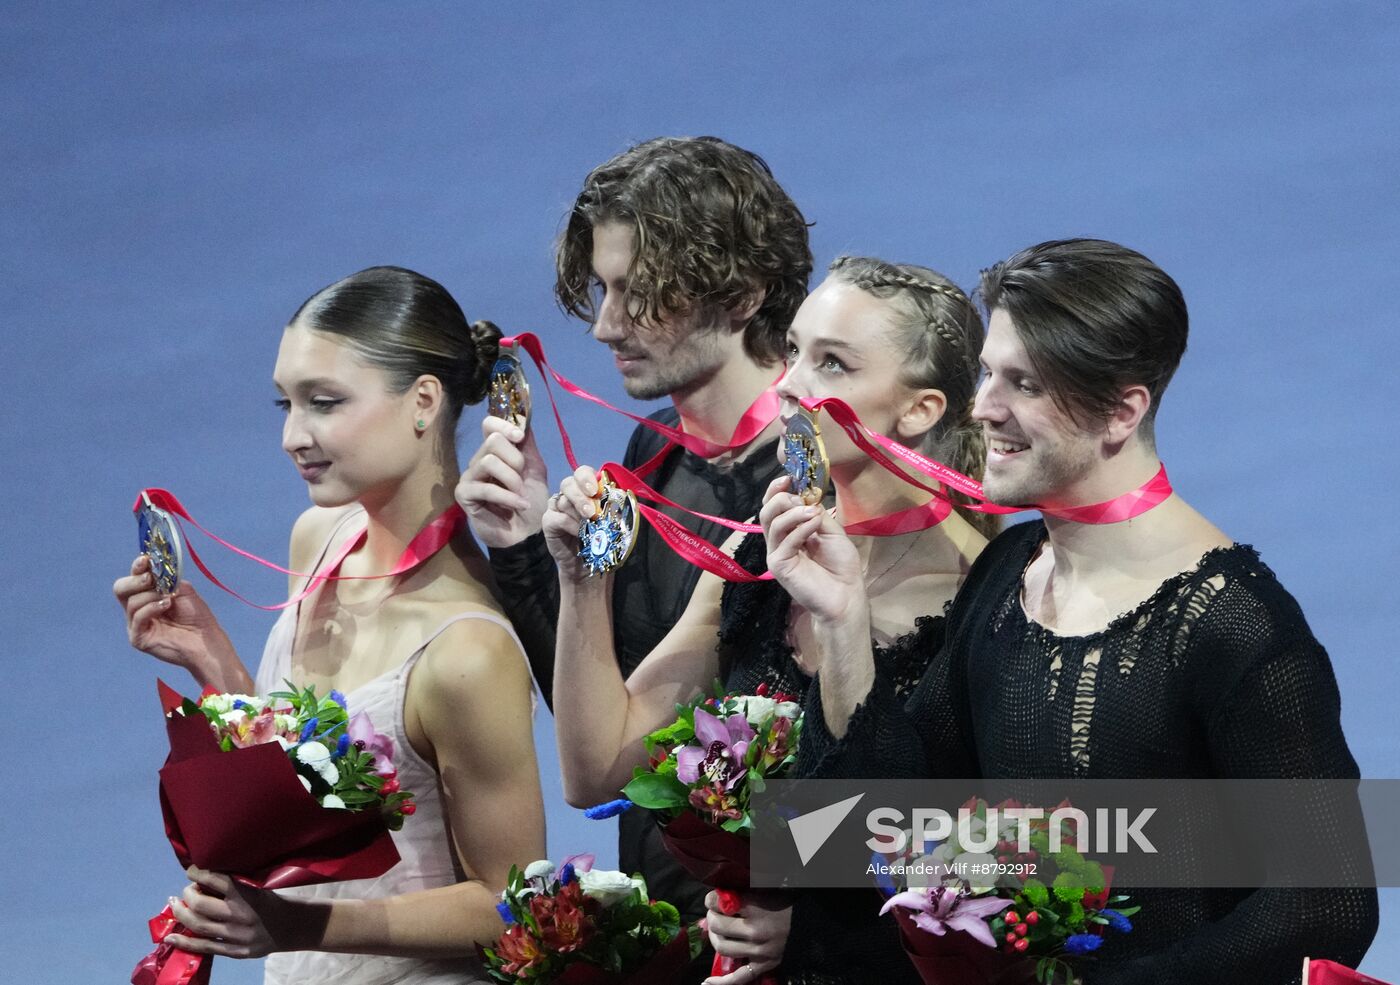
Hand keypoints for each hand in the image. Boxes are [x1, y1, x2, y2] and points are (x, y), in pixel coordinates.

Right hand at [114, 555, 238, 683]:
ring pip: (130, 602)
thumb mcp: (183, 591)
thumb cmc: (196, 617)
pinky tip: (166, 605)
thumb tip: (156, 566)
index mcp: (146, 595)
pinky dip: (151, 608)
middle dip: (135, 580)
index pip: (133, 578)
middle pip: (120, 589)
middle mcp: (138, 609)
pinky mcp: (138, 637)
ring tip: (168, 599)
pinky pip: (137, 617)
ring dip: (150, 596)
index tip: (146, 559)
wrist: (205, 640)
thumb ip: (168, 579)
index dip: (137, 567)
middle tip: (151, 579)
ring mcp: (136, 624)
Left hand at [165, 865, 312, 957]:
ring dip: (181, 914)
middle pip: (200, 905)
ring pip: (198, 926)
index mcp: (248, 894)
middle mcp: (240, 915)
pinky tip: (170, 938)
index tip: (191, 870)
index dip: (198, 873)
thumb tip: (205, 881)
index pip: (215, 879)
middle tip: (186, 890)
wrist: (296, 927)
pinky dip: (184, 942)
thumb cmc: (277, 901)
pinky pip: (204, 947)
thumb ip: (235, 886)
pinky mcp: (235, 951)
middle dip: (187, 895)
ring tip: (174, 906)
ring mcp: (236, 936)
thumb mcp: (260, 886)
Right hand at [456, 416, 549, 548]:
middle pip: (493, 441)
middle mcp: (478, 460)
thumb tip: (524, 419)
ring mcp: (469, 477)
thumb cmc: (531, 501)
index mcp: (495, 452)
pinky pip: (485, 487)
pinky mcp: (464, 495)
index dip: (504, 425)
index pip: (489, 425)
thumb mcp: (535, 470)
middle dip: (515, 460)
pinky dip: (507, 496)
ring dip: (512, 480)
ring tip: (520, 495)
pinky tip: (518, 505)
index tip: (520, 437)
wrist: (528, 533)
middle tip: (522, 478)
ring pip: (489, 461)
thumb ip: (528, 446)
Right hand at [541, 466, 603, 580]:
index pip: (582, 472)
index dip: (586, 478)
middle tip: (591, 512)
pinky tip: (578, 533)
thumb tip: (618, 495)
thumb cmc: (601, 539)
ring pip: (563, 500)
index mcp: (586, 490)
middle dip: (581, 496)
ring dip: (577, 513)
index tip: (595, 491)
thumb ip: (611, 506)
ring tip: (589, 525)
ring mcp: (557, 507)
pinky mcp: (548, 521)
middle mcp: (570, 495)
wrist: (587, 563)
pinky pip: (558, 517)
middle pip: (569, 483)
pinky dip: (570, 525)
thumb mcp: (611, 520)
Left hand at [702, 889, 790, 984]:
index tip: (712, 899)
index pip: (721, 904)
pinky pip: (738, 977)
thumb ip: (743, 894)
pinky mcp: (762, 966)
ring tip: (718, 933)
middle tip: (714, 914)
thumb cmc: (786, 906)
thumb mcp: (766, 892)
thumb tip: (720, 895)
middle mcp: (754, 931)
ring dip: (715, 939)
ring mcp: (757, 952)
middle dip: (711, 918)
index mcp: (755, 909)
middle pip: (718, 926)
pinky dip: (722, 982)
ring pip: (722, 948)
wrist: (810, 927)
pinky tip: (707, 983)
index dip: (711, 900)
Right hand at [759, 476, 864, 622]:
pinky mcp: (778, 565)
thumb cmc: (841, 565)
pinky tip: (814, 525)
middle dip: (782, 498)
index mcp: (791, 530)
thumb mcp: (832, 531)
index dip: (777, 490)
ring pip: (771, 523)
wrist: (846, 594)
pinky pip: (784, 540)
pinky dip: (799, 528)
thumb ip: (816, 514)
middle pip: (767, 511)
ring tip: (812, 511)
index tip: (790, 477)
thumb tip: (805, 497)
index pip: (774, 506)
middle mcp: (780, 540)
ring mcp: (777, 552)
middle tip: (801, 497)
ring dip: (793, 511)